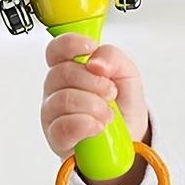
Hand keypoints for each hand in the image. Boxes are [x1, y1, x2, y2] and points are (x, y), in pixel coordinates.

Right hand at [41, 34, 148, 159]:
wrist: (130, 139)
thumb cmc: (123, 106)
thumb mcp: (128, 75)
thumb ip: (114, 58)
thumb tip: (95, 61)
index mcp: (69, 68)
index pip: (56, 50)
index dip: (70, 45)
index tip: (90, 48)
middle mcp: (57, 89)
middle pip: (62, 73)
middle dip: (94, 82)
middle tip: (111, 93)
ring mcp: (53, 114)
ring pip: (64, 100)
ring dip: (94, 106)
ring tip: (109, 115)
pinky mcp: (57, 138)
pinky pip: (63, 127)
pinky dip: (85, 125)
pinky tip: (98, 127)